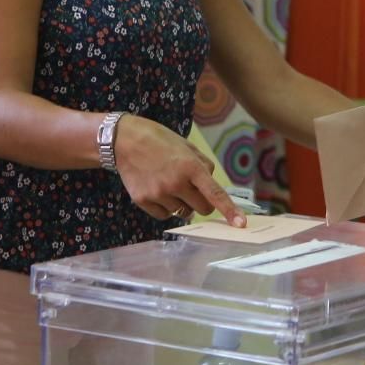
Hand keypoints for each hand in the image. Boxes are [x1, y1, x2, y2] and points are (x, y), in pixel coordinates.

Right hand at [113, 114, 242, 225]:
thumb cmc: (159, 141)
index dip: (230, 210)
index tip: (240, 224)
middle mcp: (176, 183)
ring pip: (183, 213)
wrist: (124, 140)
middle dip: (202, 202)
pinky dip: (165, 207)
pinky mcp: (143, 201)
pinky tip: (157, 190)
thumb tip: (213, 188)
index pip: (215, 194)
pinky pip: (165, 215)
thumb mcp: (187, 146)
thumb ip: (203, 166)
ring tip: (167, 182)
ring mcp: (159, 193)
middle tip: (192, 189)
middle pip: (202, 209)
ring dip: (181, 203)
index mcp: (190, 167)